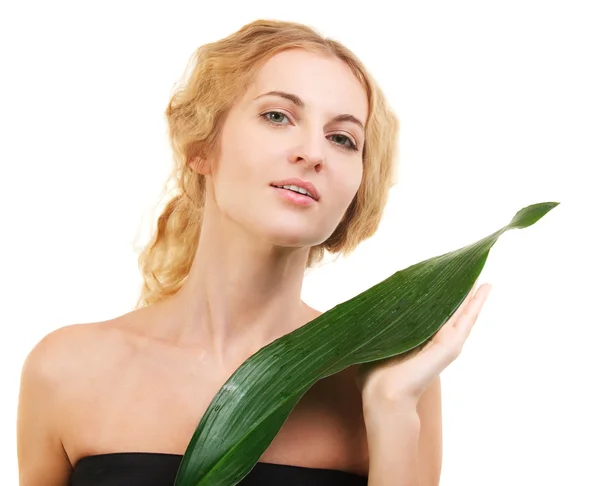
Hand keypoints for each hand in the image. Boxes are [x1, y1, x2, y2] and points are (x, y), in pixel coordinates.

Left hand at [356, 281, 491, 407]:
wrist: (384, 394)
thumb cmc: (375, 376)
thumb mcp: (376, 343)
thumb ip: (378, 329)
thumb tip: (365, 311)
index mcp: (418, 339)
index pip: (433, 311)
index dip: (439, 294)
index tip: (443, 276)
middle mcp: (435, 340)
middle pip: (453, 310)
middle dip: (462, 291)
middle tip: (472, 269)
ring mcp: (446, 343)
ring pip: (464, 312)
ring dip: (475, 295)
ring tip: (484, 278)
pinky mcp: (451, 346)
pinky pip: (467, 319)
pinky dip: (477, 303)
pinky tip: (485, 287)